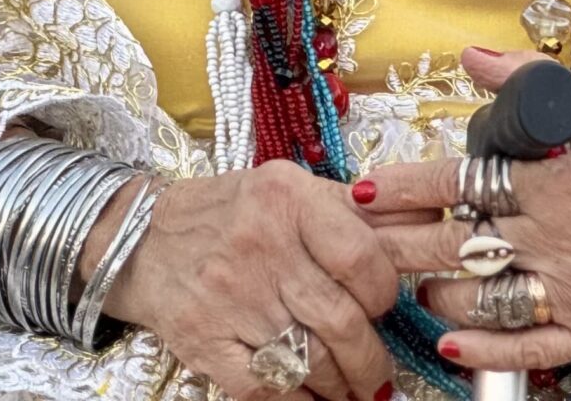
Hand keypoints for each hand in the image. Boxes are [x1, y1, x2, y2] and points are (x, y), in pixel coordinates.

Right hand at [100, 160, 397, 399]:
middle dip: (370, 362)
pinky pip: (269, 389)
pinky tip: (310, 397)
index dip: (385, 296)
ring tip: (349, 389)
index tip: (382, 309)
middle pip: (342, 323)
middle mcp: (258, 244)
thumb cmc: (226, 215)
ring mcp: (228, 296)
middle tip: (377, 374)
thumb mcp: (285, 189)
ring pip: (312, 362)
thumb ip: (353, 208)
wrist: (138, 238)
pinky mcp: (203, 340)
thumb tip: (432, 217)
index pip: (363, 259)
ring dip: (341, 387)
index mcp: (285, 199)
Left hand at [358, 49, 570, 372]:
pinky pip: (530, 348)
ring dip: (434, 292)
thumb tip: (471, 56)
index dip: (403, 188)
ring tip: (403, 278)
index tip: (361, 190)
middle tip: (356, 240)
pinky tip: (449, 342)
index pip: (459, 184)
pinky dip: (485, 352)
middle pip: (458, 247)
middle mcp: (561, 240)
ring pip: (485, 301)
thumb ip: (530, 82)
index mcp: (557, 182)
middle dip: (398, 244)